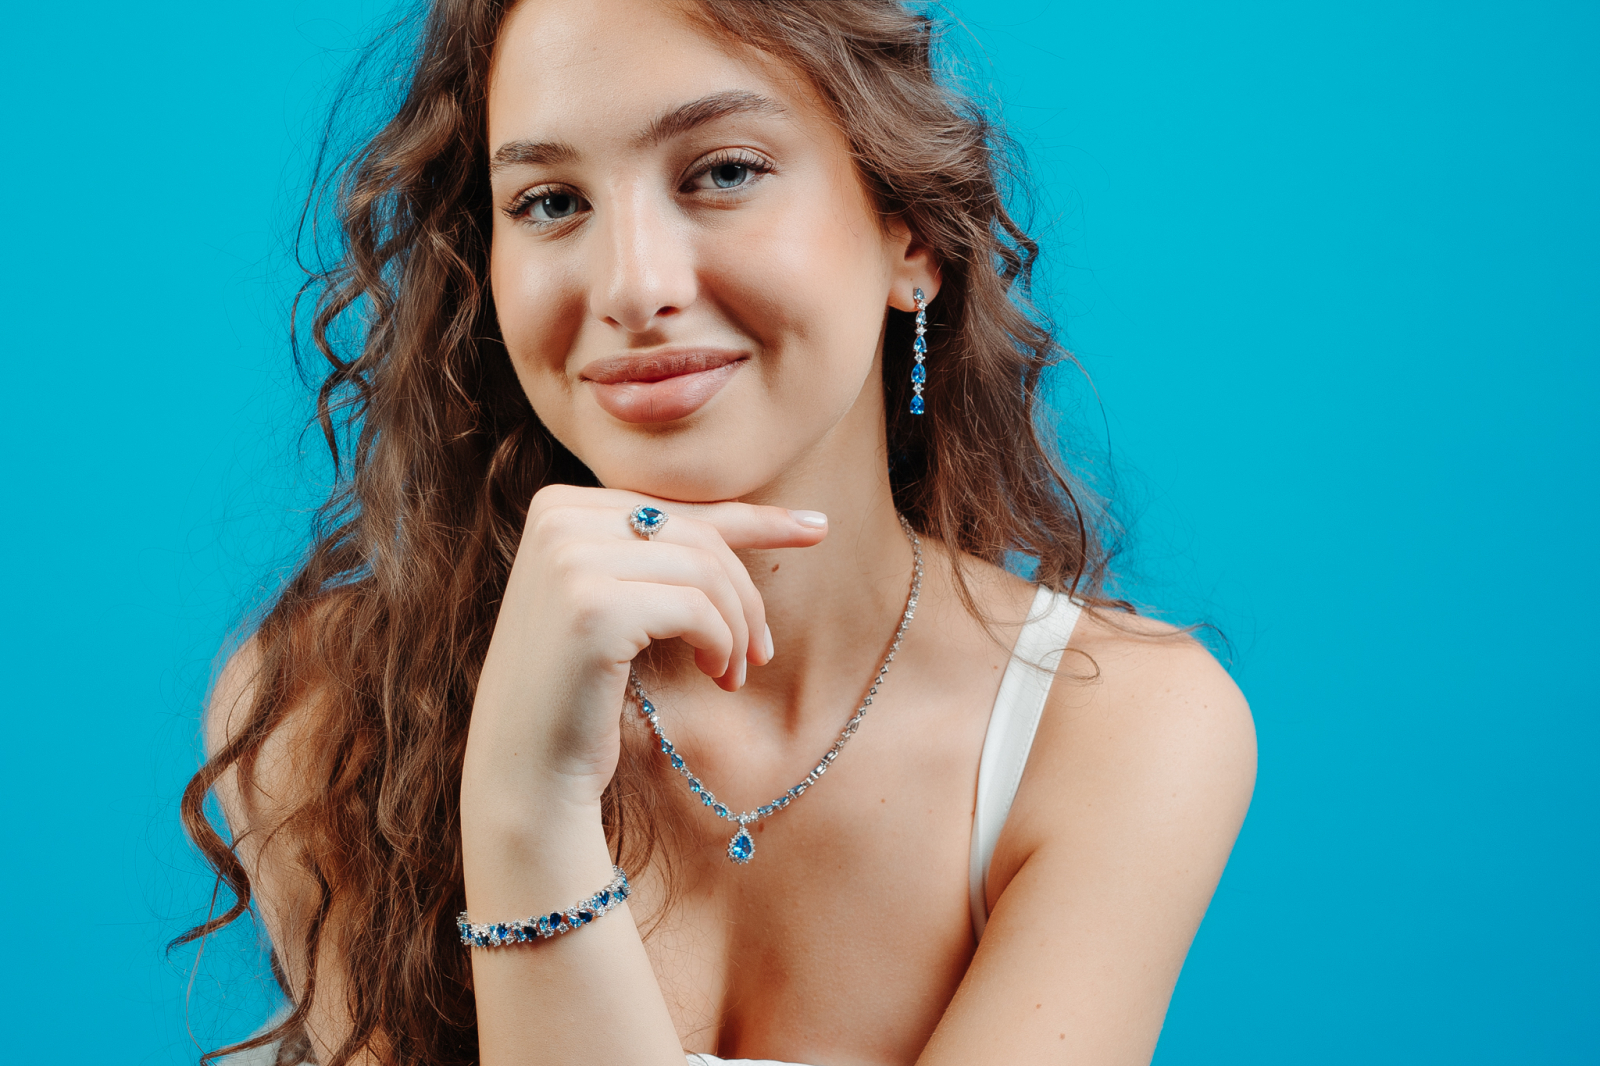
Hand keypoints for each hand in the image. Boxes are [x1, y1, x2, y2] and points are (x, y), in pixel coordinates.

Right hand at [462, 484, 827, 816]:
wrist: (525, 770)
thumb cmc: (577, 690)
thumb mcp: (618, 600)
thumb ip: (663, 552)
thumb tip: (783, 517)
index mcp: (557, 506)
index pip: (676, 508)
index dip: (754, 521)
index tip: (816, 527)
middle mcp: (555, 518)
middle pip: (697, 537)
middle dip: (745, 596)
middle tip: (761, 653)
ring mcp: (569, 560)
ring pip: (705, 571)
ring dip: (737, 628)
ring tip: (733, 672)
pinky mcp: (592, 607)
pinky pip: (697, 609)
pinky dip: (722, 644)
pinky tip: (717, 675)